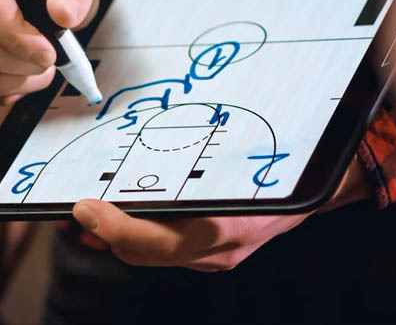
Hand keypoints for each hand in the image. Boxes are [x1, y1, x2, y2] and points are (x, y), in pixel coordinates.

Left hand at [71, 158, 370, 270]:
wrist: (318, 184)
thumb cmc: (279, 164)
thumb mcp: (240, 154)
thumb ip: (195, 157)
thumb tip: (143, 139)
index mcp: (226, 226)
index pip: (157, 243)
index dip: (114, 229)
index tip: (83, 208)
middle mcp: (219, 251)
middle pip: (143, 255)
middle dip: (105, 234)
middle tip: (77, 208)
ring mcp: (216, 257)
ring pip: (150, 256)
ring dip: (117, 236)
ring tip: (93, 210)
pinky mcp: (214, 255)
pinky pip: (165, 252)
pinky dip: (140, 235)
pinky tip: (125, 212)